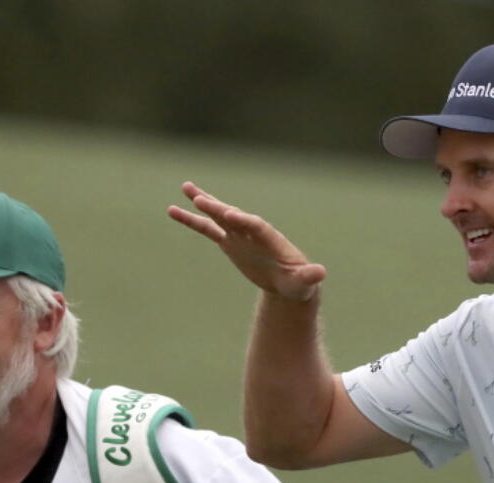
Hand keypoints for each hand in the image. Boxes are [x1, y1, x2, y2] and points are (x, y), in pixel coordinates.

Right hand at [167, 181, 326, 300]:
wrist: (289, 284)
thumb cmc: (299, 283)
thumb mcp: (305, 282)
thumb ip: (310, 276)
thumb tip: (320, 273)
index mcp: (272, 240)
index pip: (257, 227)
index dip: (244, 221)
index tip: (230, 215)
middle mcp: (254, 233)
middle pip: (235, 217)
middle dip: (219, 209)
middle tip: (201, 199)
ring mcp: (240, 235)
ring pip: (219, 216)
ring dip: (204, 203)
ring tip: (185, 188)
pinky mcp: (230, 242)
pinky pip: (208, 229)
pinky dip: (192, 220)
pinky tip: (174, 210)